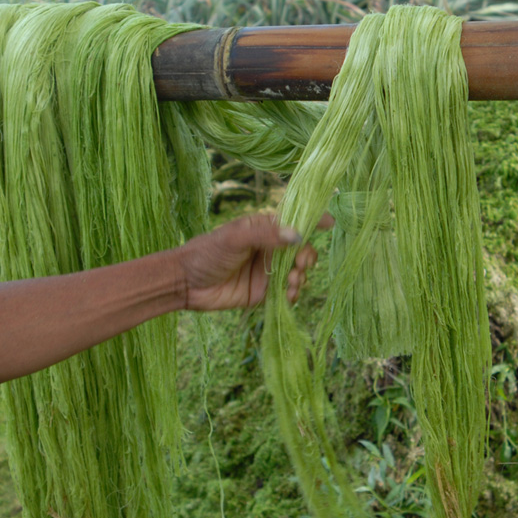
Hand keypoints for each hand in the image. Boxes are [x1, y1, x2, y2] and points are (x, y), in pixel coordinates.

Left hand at [179, 213, 325, 311]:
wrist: (186, 283)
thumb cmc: (207, 253)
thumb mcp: (235, 238)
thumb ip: (266, 235)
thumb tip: (298, 235)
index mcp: (263, 228)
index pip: (294, 221)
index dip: (314, 221)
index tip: (330, 223)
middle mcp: (270, 249)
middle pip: (302, 250)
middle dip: (306, 257)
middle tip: (300, 266)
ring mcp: (268, 271)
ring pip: (298, 272)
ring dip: (300, 277)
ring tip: (290, 283)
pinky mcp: (264, 293)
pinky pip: (288, 293)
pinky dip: (293, 294)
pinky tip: (288, 296)